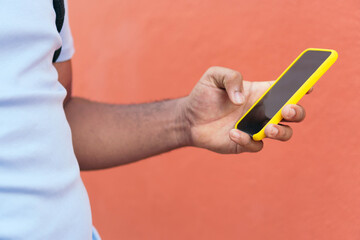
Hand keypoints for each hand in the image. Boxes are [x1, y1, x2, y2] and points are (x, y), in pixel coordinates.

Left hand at [181, 66, 306, 153]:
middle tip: (286, 110)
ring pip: (283, 133)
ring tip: (268, 128)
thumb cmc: (203, 96)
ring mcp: (256, 128)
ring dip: (281, 131)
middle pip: (293, 113)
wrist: (188, 119)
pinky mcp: (245, 143)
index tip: (308, 85)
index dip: (301, 86)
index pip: (287, 88)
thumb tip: (243, 100)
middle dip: (296, 111)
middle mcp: (263, 111)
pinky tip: (233, 132)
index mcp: (261, 92)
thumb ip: (231, 78)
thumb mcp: (214, 77)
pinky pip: (256, 145)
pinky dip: (248, 140)